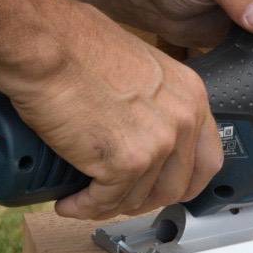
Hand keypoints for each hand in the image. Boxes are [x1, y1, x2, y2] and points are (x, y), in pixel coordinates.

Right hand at [7, 5, 222, 219]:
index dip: (182, 182)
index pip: (207, 160)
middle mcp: (182, 120)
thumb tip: (140, 129)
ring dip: (109, 204)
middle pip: (176, 187)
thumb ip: (154, 101)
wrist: (44, 46)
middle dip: (144, 200)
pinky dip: (84, 208)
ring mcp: (156, 143)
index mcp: (190, 95)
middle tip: (117, 197)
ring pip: (138, 199)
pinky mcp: (125, 163)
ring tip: (85, 197)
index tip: (160, 188)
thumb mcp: (138, 68)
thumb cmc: (75, 44)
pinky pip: (106, 202)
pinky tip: (69, 203)